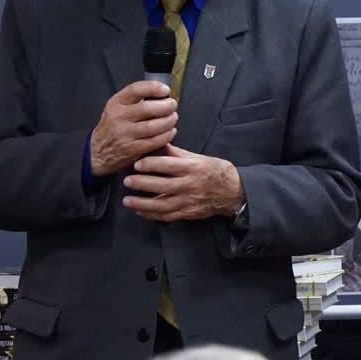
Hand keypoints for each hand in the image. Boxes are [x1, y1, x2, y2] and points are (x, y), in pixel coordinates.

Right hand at [90, 82, 176, 175]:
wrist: (98, 152)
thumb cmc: (113, 127)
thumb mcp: (117, 108)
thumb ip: (135, 100)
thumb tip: (161, 93)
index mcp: (116, 104)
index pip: (135, 90)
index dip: (154, 88)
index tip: (165, 90)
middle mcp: (118, 118)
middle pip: (148, 108)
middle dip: (166, 106)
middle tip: (172, 105)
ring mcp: (125, 134)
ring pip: (154, 126)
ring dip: (169, 121)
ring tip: (172, 118)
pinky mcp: (132, 149)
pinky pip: (155, 141)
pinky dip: (167, 135)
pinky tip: (170, 131)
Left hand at [122, 144, 243, 222]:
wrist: (233, 191)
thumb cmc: (214, 171)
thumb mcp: (199, 158)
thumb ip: (177, 154)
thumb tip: (158, 144)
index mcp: (193, 168)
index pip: (169, 165)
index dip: (151, 165)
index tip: (136, 164)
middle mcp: (191, 185)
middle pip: (162, 186)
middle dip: (142, 184)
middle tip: (127, 181)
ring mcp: (189, 201)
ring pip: (162, 205)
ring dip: (142, 204)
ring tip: (127, 201)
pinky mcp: (188, 213)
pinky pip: (167, 216)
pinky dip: (152, 215)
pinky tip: (140, 211)